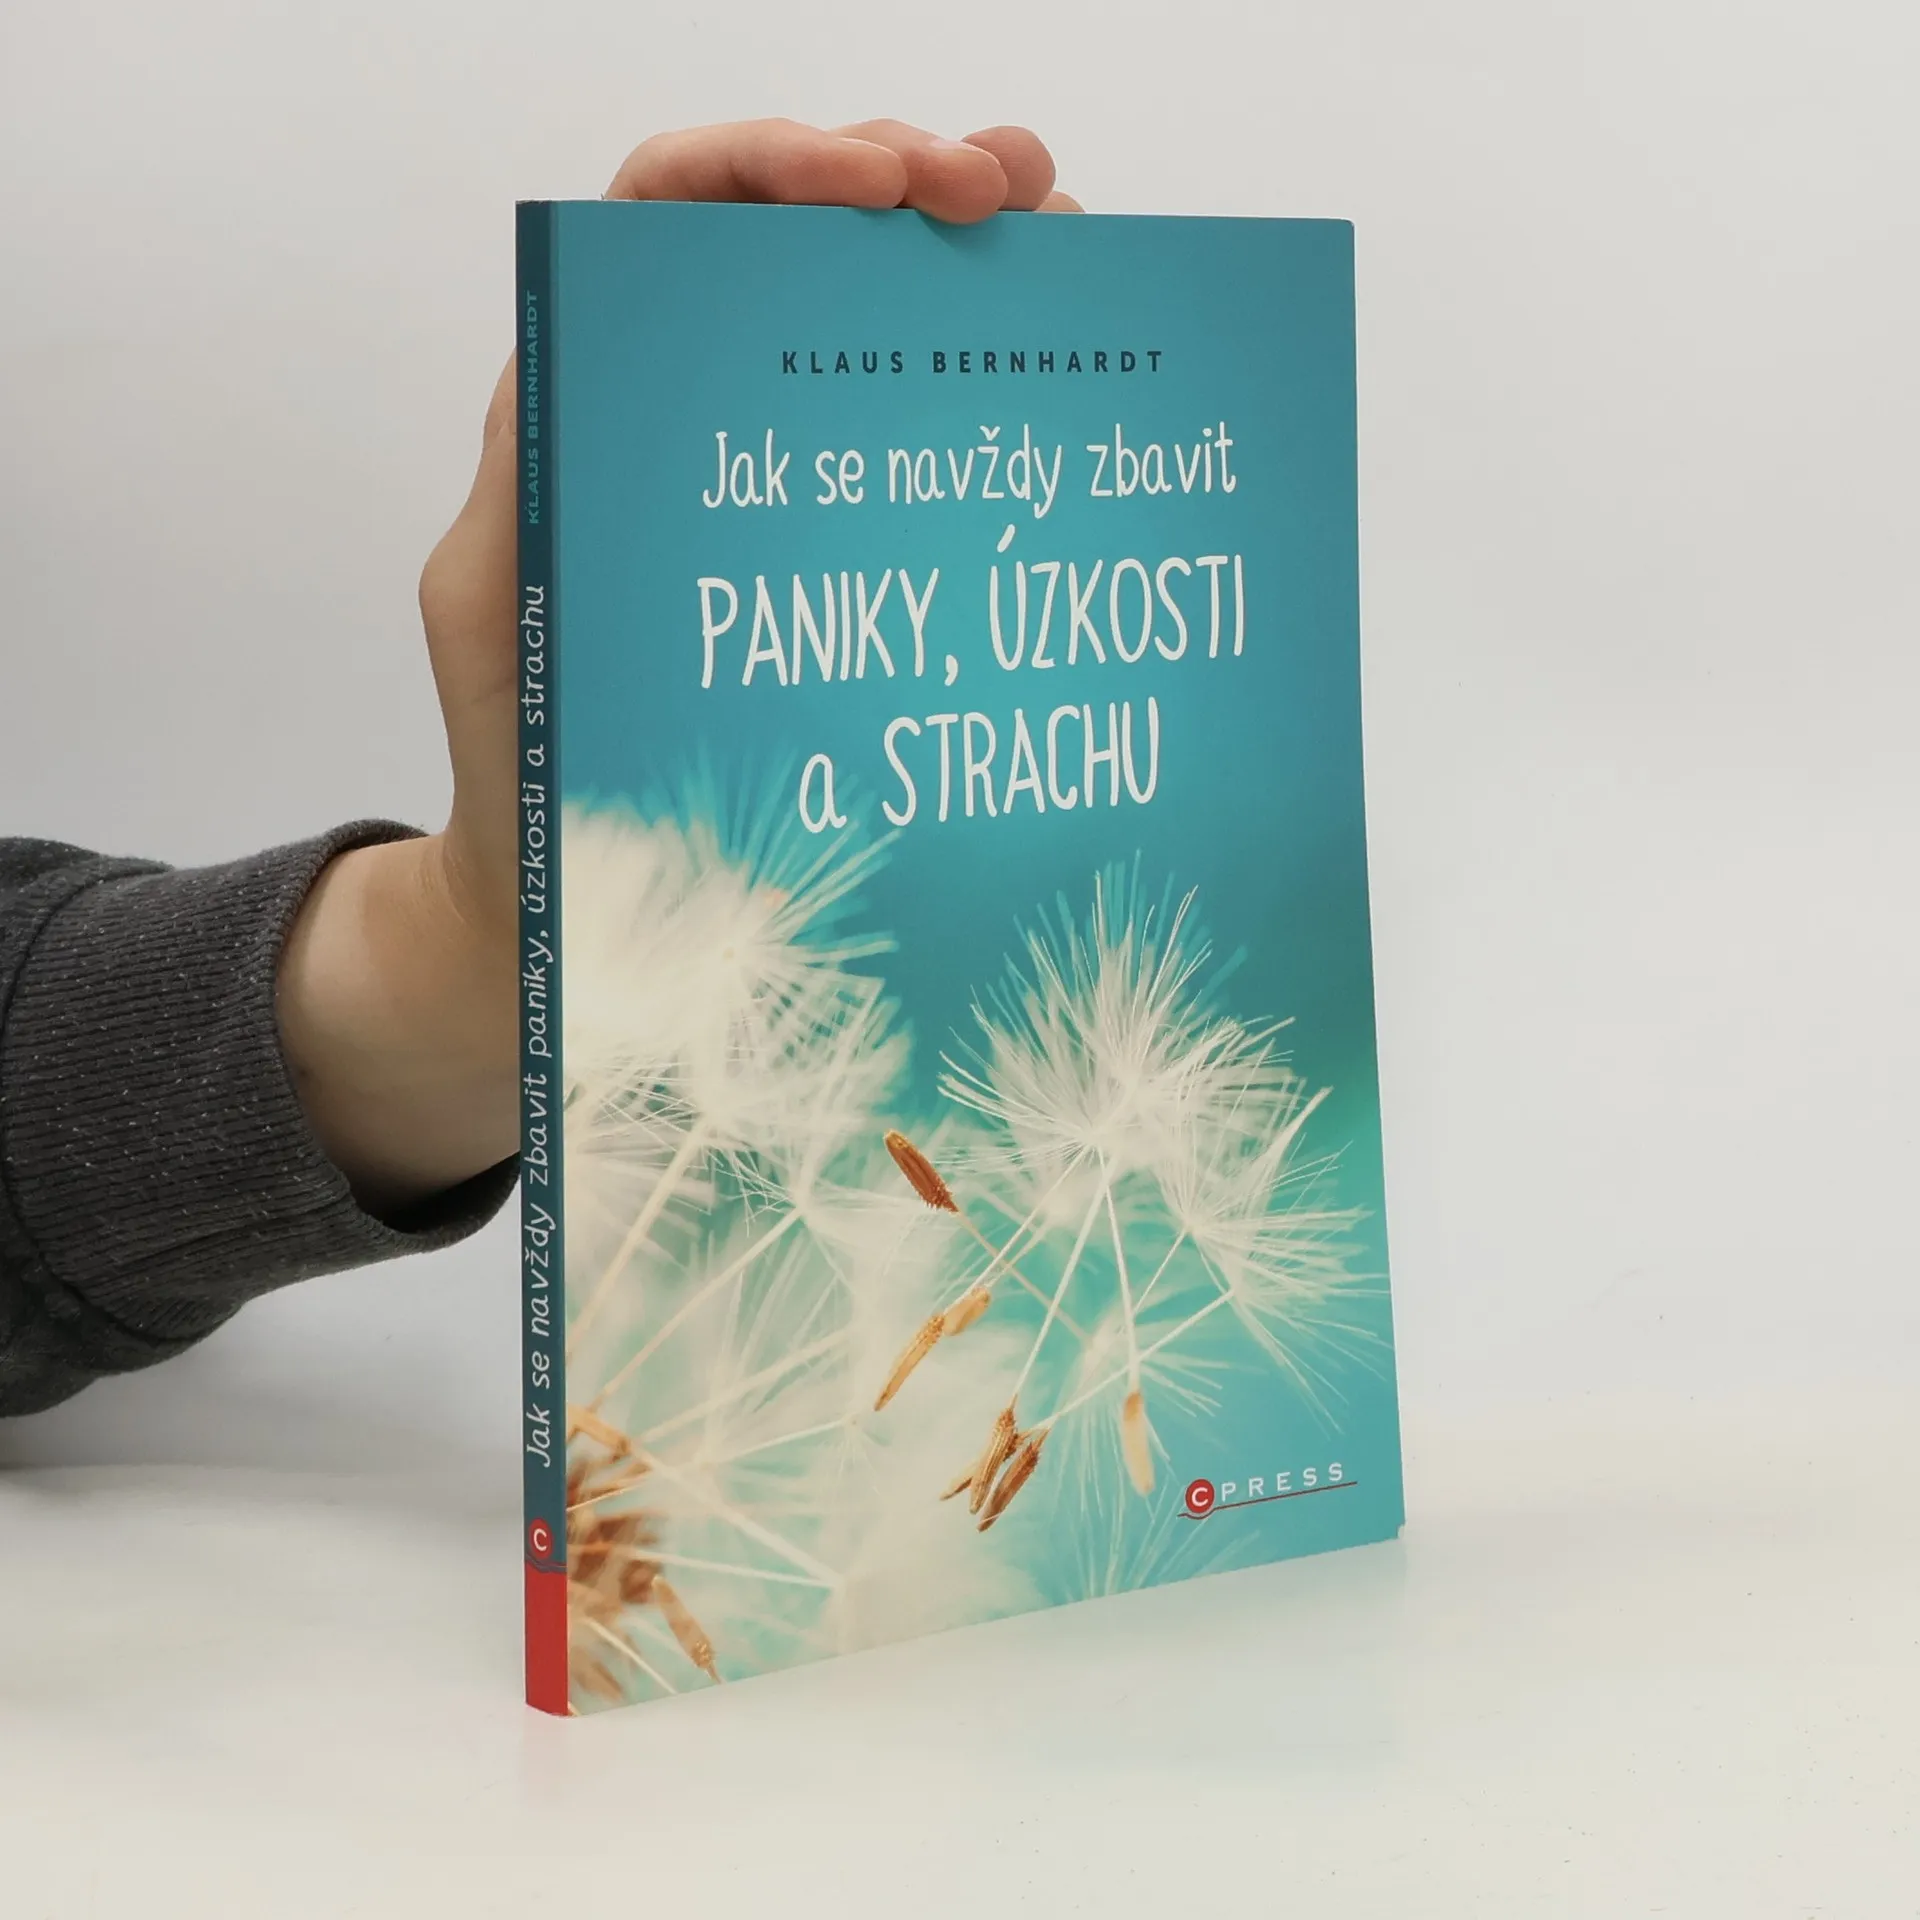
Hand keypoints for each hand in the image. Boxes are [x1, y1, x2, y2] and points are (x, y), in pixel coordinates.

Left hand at [280, 119, 1079, 1213]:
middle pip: (802, 230)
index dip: (771, 161)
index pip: (672, 212)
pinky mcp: (848, 548)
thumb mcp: (503, 614)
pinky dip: (991, 377)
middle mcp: (699, 409)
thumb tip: (588, 385)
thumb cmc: (529, 762)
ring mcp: (786, 473)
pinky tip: (1063, 373)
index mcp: (602, 399)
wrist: (581, 892)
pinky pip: (920, 433)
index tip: (879, 181)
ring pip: (878, 313)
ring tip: (1065, 234)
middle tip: (1011, 189)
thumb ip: (528, 500)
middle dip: (909, 174)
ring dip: (972, 250)